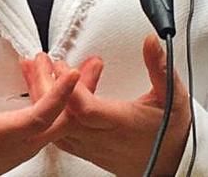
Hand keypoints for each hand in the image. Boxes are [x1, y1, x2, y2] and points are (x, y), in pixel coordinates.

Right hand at [0, 53, 79, 176]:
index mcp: (1, 137)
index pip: (40, 117)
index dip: (60, 95)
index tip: (73, 74)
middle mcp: (19, 146)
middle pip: (62, 122)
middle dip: (81, 94)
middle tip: (92, 66)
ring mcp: (25, 149)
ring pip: (60, 125)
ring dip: (72, 98)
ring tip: (86, 71)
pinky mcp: (25, 148)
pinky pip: (52, 128)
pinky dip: (60, 106)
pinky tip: (59, 87)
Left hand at [25, 37, 190, 176]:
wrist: (172, 165)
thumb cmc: (172, 132)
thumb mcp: (172, 96)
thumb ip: (160, 67)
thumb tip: (151, 42)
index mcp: (120, 122)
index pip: (85, 109)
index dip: (69, 86)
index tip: (61, 63)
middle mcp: (101, 137)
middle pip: (62, 115)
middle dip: (44, 85)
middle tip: (39, 61)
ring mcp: (90, 146)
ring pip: (55, 125)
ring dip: (41, 98)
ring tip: (34, 71)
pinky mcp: (86, 150)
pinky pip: (59, 134)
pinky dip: (48, 112)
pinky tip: (44, 94)